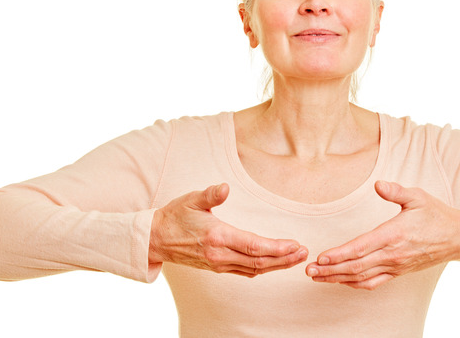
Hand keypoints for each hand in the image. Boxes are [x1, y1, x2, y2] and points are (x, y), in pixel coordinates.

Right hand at [149, 183, 307, 276]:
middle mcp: (220, 255)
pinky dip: (263, 269)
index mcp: (217, 237)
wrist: (155, 239)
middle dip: (284, 258)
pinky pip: (245, 272)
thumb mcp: (191, 200)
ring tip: (296, 258)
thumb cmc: (174, 216)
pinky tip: (275, 264)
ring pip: (254, 269)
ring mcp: (219, 264)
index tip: (295, 245)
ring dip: (277, 265)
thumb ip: (210, 195)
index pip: (253, 246)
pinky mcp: (217, 268)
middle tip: (304, 253)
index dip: (277, 248)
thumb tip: (224, 188)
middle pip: (259, 262)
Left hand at [305, 181, 459, 289]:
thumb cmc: (436, 215)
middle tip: (309, 270)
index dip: (340, 254)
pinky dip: (354, 284)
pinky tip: (340, 280)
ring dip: (337, 278)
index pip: (362, 247)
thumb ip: (396, 191)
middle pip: (356, 266)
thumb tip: (379, 185)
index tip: (321, 256)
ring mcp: (395, 266)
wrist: (458, 238)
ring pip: (362, 277)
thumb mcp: (418, 197)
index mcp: (395, 234)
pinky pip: (373, 283)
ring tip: (317, 277)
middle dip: (330, 270)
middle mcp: (393, 254)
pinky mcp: (398, 272)